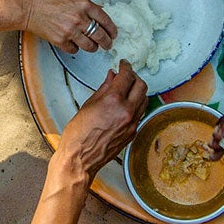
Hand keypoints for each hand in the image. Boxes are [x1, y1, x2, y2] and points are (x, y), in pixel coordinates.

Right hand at [20, 0, 116, 52]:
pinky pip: (75, 49)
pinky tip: (74, 44)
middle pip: (100, 35)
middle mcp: (79, 18)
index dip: (112, 29)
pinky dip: (76, 48)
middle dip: (107, 42)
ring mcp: (70, 31)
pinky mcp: (61, 41)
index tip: (113, 33)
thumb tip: (98, 12)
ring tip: (93, 47)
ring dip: (93, 48)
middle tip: (108, 44)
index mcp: (84, 4)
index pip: (105, 19)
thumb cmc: (46, 0)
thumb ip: (85, 5)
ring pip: (90, 46)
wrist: (29, 8)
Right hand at [55, 61, 147, 177]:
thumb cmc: (78, 134)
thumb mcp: (88, 105)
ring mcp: (132, 123)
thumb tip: (112, 76)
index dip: (126, 67)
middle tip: (126, 75)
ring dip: (138, 91)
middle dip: (135, 77)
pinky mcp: (133, 133)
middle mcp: (126, 111)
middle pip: (142, 86)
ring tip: (128, 89)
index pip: (126, 76)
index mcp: (113, 101)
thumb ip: (104, 88)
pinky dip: (136, 105)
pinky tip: (126, 105)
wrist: (80, 159)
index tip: (123, 64)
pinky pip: (140, 113)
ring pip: (145, 100)